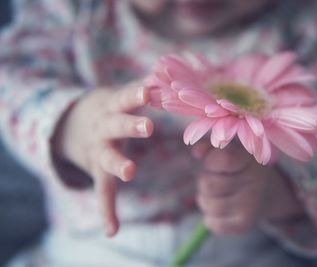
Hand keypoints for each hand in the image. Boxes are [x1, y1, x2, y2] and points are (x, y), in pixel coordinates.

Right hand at [53, 83, 152, 236]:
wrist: (77, 126)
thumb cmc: (111, 109)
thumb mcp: (120, 95)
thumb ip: (142, 85)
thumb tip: (167, 65)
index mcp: (112, 107)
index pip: (124, 98)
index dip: (136, 95)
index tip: (150, 90)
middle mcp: (104, 128)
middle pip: (116, 125)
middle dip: (131, 125)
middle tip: (148, 126)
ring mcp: (100, 151)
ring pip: (107, 158)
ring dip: (119, 165)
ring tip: (130, 172)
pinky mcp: (100, 172)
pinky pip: (103, 193)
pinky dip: (106, 211)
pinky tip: (111, 229)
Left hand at [193, 142, 302, 234]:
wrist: (265, 193)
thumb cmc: (238, 168)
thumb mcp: (227, 152)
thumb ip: (209, 148)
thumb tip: (197, 152)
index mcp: (251, 158)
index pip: (224, 158)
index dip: (211, 161)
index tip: (214, 162)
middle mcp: (256, 181)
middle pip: (208, 184)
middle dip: (206, 181)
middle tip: (218, 179)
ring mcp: (251, 205)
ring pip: (208, 204)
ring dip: (206, 200)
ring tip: (219, 194)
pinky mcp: (245, 224)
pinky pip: (213, 224)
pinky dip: (211, 218)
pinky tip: (223, 209)